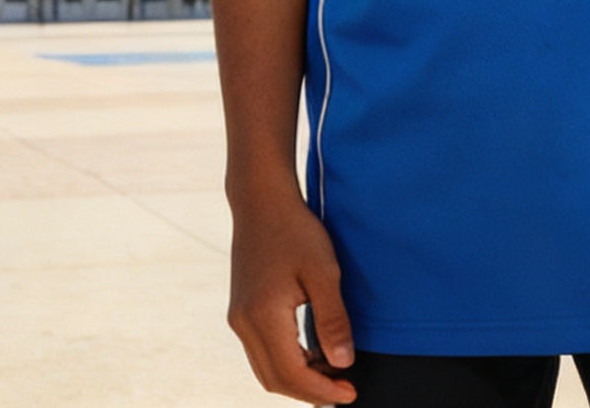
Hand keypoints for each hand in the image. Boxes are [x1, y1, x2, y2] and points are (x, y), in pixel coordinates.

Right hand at [227, 190, 356, 403]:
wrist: (261, 201)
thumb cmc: (296, 231)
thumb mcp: (324, 273)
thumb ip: (333, 321)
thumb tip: (343, 364)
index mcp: (262, 315)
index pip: (292, 374)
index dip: (323, 390)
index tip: (351, 393)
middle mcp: (243, 323)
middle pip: (275, 380)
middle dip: (311, 392)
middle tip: (345, 387)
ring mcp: (238, 318)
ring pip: (266, 370)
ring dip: (298, 379)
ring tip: (333, 369)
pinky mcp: (241, 311)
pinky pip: (262, 353)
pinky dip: (287, 363)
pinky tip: (313, 352)